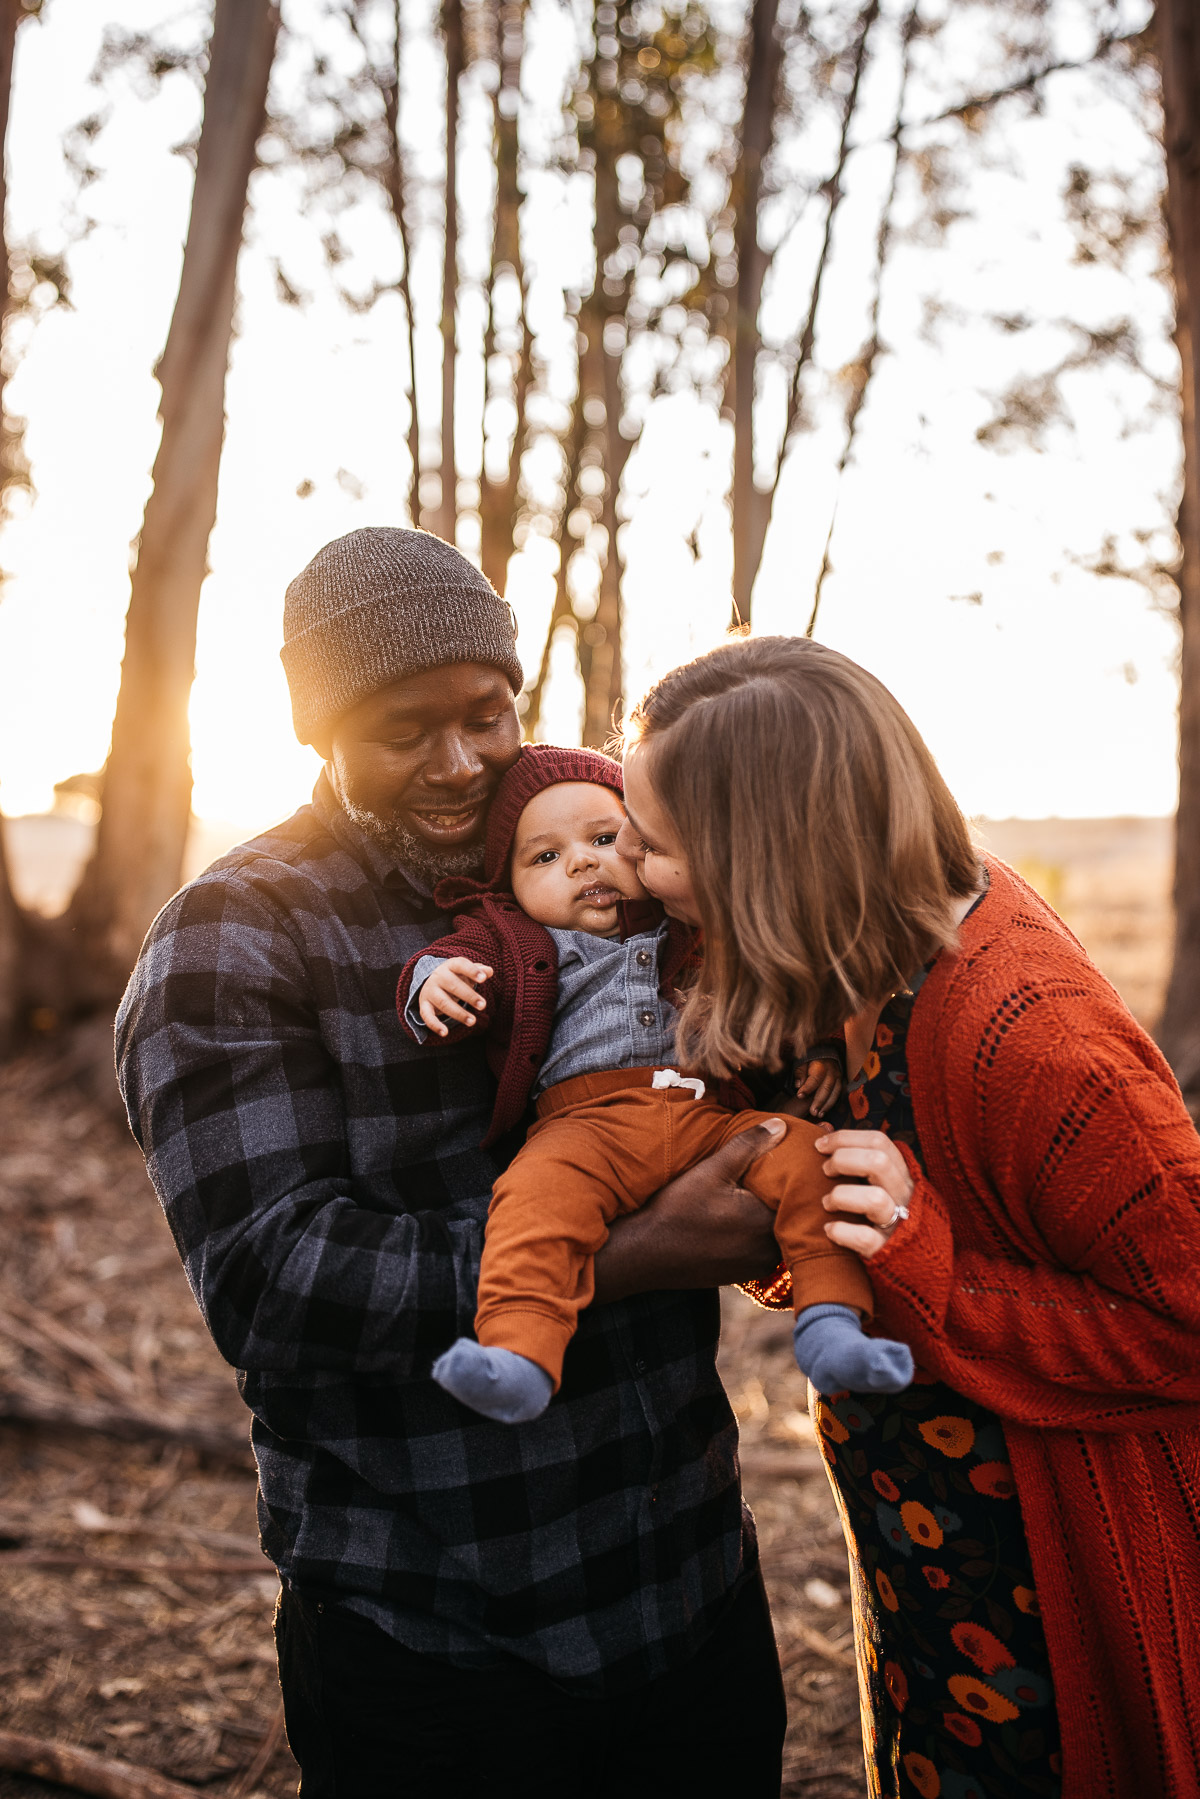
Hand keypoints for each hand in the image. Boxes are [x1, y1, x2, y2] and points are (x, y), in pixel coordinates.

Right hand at [417, 957, 492, 1035]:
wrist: (432, 983)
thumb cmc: (456, 978)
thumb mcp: (466, 972)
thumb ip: (479, 971)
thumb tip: (489, 971)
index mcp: (450, 966)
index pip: (460, 965)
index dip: (471, 971)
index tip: (484, 979)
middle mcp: (438, 977)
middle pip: (453, 985)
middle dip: (469, 996)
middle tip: (483, 1005)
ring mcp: (430, 991)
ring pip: (444, 1002)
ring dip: (458, 1013)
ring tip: (472, 1021)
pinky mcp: (424, 1006)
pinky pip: (427, 1016)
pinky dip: (435, 1025)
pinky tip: (445, 1033)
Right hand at [593, 1122, 784, 1302]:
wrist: (644, 1254)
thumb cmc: (676, 1211)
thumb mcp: (711, 1170)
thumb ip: (748, 1146)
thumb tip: (780, 1125)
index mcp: (767, 1224)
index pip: (800, 1197)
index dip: (801, 1176)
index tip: (799, 1160)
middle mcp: (769, 1251)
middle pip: (790, 1216)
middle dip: (787, 1195)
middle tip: (779, 1172)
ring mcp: (757, 1266)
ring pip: (777, 1233)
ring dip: (772, 1215)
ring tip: (762, 1191)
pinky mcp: (743, 1273)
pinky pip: (762, 1247)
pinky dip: (758, 1231)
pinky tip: (742, 1215)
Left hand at [794, 1057, 842, 1119]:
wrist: (825, 1057)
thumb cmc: (811, 1062)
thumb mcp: (802, 1063)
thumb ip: (800, 1073)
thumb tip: (798, 1085)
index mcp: (821, 1066)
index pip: (814, 1079)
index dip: (807, 1088)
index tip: (800, 1096)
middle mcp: (831, 1072)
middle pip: (826, 1088)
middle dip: (819, 1101)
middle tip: (812, 1112)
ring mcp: (838, 1078)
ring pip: (834, 1093)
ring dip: (827, 1105)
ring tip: (819, 1115)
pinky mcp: (841, 1083)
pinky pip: (838, 1095)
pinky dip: (832, 1104)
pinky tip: (824, 1111)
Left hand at [814, 1128, 913, 1262]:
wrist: (919, 1269)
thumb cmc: (887, 1217)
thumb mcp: (882, 1186)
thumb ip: (858, 1160)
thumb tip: (824, 1129)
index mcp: (903, 1176)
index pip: (880, 1142)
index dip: (845, 1138)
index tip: (819, 1145)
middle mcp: (906, 1197)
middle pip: (878, 1161)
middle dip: (843, 1159)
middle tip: (825, 1171)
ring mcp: (900, 1225)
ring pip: (875, 1199)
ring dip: (841, 1196)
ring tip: (827, 1203)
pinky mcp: (888, 1252)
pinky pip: (865, 1238)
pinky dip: (842, 1232)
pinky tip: (829, 1230)